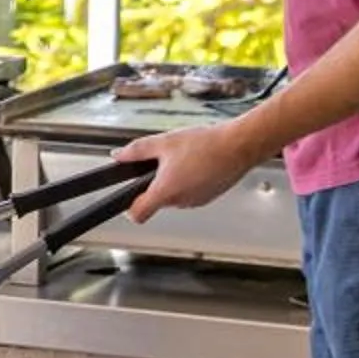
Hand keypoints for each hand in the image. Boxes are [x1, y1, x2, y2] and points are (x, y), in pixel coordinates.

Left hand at [111, 122, 262, 219]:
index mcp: (166, 191)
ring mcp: (196, 201)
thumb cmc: (206, 145)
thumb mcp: (164, 142)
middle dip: (156, 184)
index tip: (127, 201)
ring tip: (183, 161)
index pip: (138, 215)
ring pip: (175, 197)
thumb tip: (119, 156)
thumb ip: (136, 151)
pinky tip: (197, 165)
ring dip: (174, 182)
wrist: (240, 146)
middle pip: (157, 202)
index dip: (129, 209)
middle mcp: (181, 201)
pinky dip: (189, 183)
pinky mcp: (209, 197)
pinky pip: (191, 194)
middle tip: (162, 164)